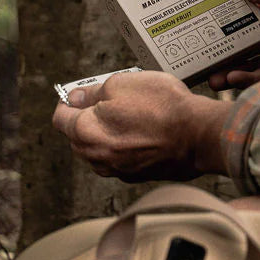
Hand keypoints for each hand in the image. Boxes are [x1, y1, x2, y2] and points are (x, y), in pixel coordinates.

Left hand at [51, 69, 231, 181]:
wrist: (199, 135)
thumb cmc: (162, 107)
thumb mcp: (122, 83)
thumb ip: (93, 92)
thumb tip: (77, 97)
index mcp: (86, 133)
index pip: (60, 118)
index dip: (68, 101)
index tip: (79, 93)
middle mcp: (97, 157)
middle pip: (78, 136)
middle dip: (88, 117)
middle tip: (109, 99)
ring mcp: (118, 170)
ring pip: (100, 148)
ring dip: (107, 132)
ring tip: (131, 114)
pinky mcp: (137, 175)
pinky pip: (120, 157)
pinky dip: (125, 145)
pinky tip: (144, 130)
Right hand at [208, 0, 259, 89]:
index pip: (243, 16)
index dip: (223, 17)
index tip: (202, 18)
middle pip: (238, 44)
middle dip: (218, 49)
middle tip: (199, 53)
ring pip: (242, 64)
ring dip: (225, 69)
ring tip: (211, 76)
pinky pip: (255, 80)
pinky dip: (242, 80)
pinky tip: (232, 79)